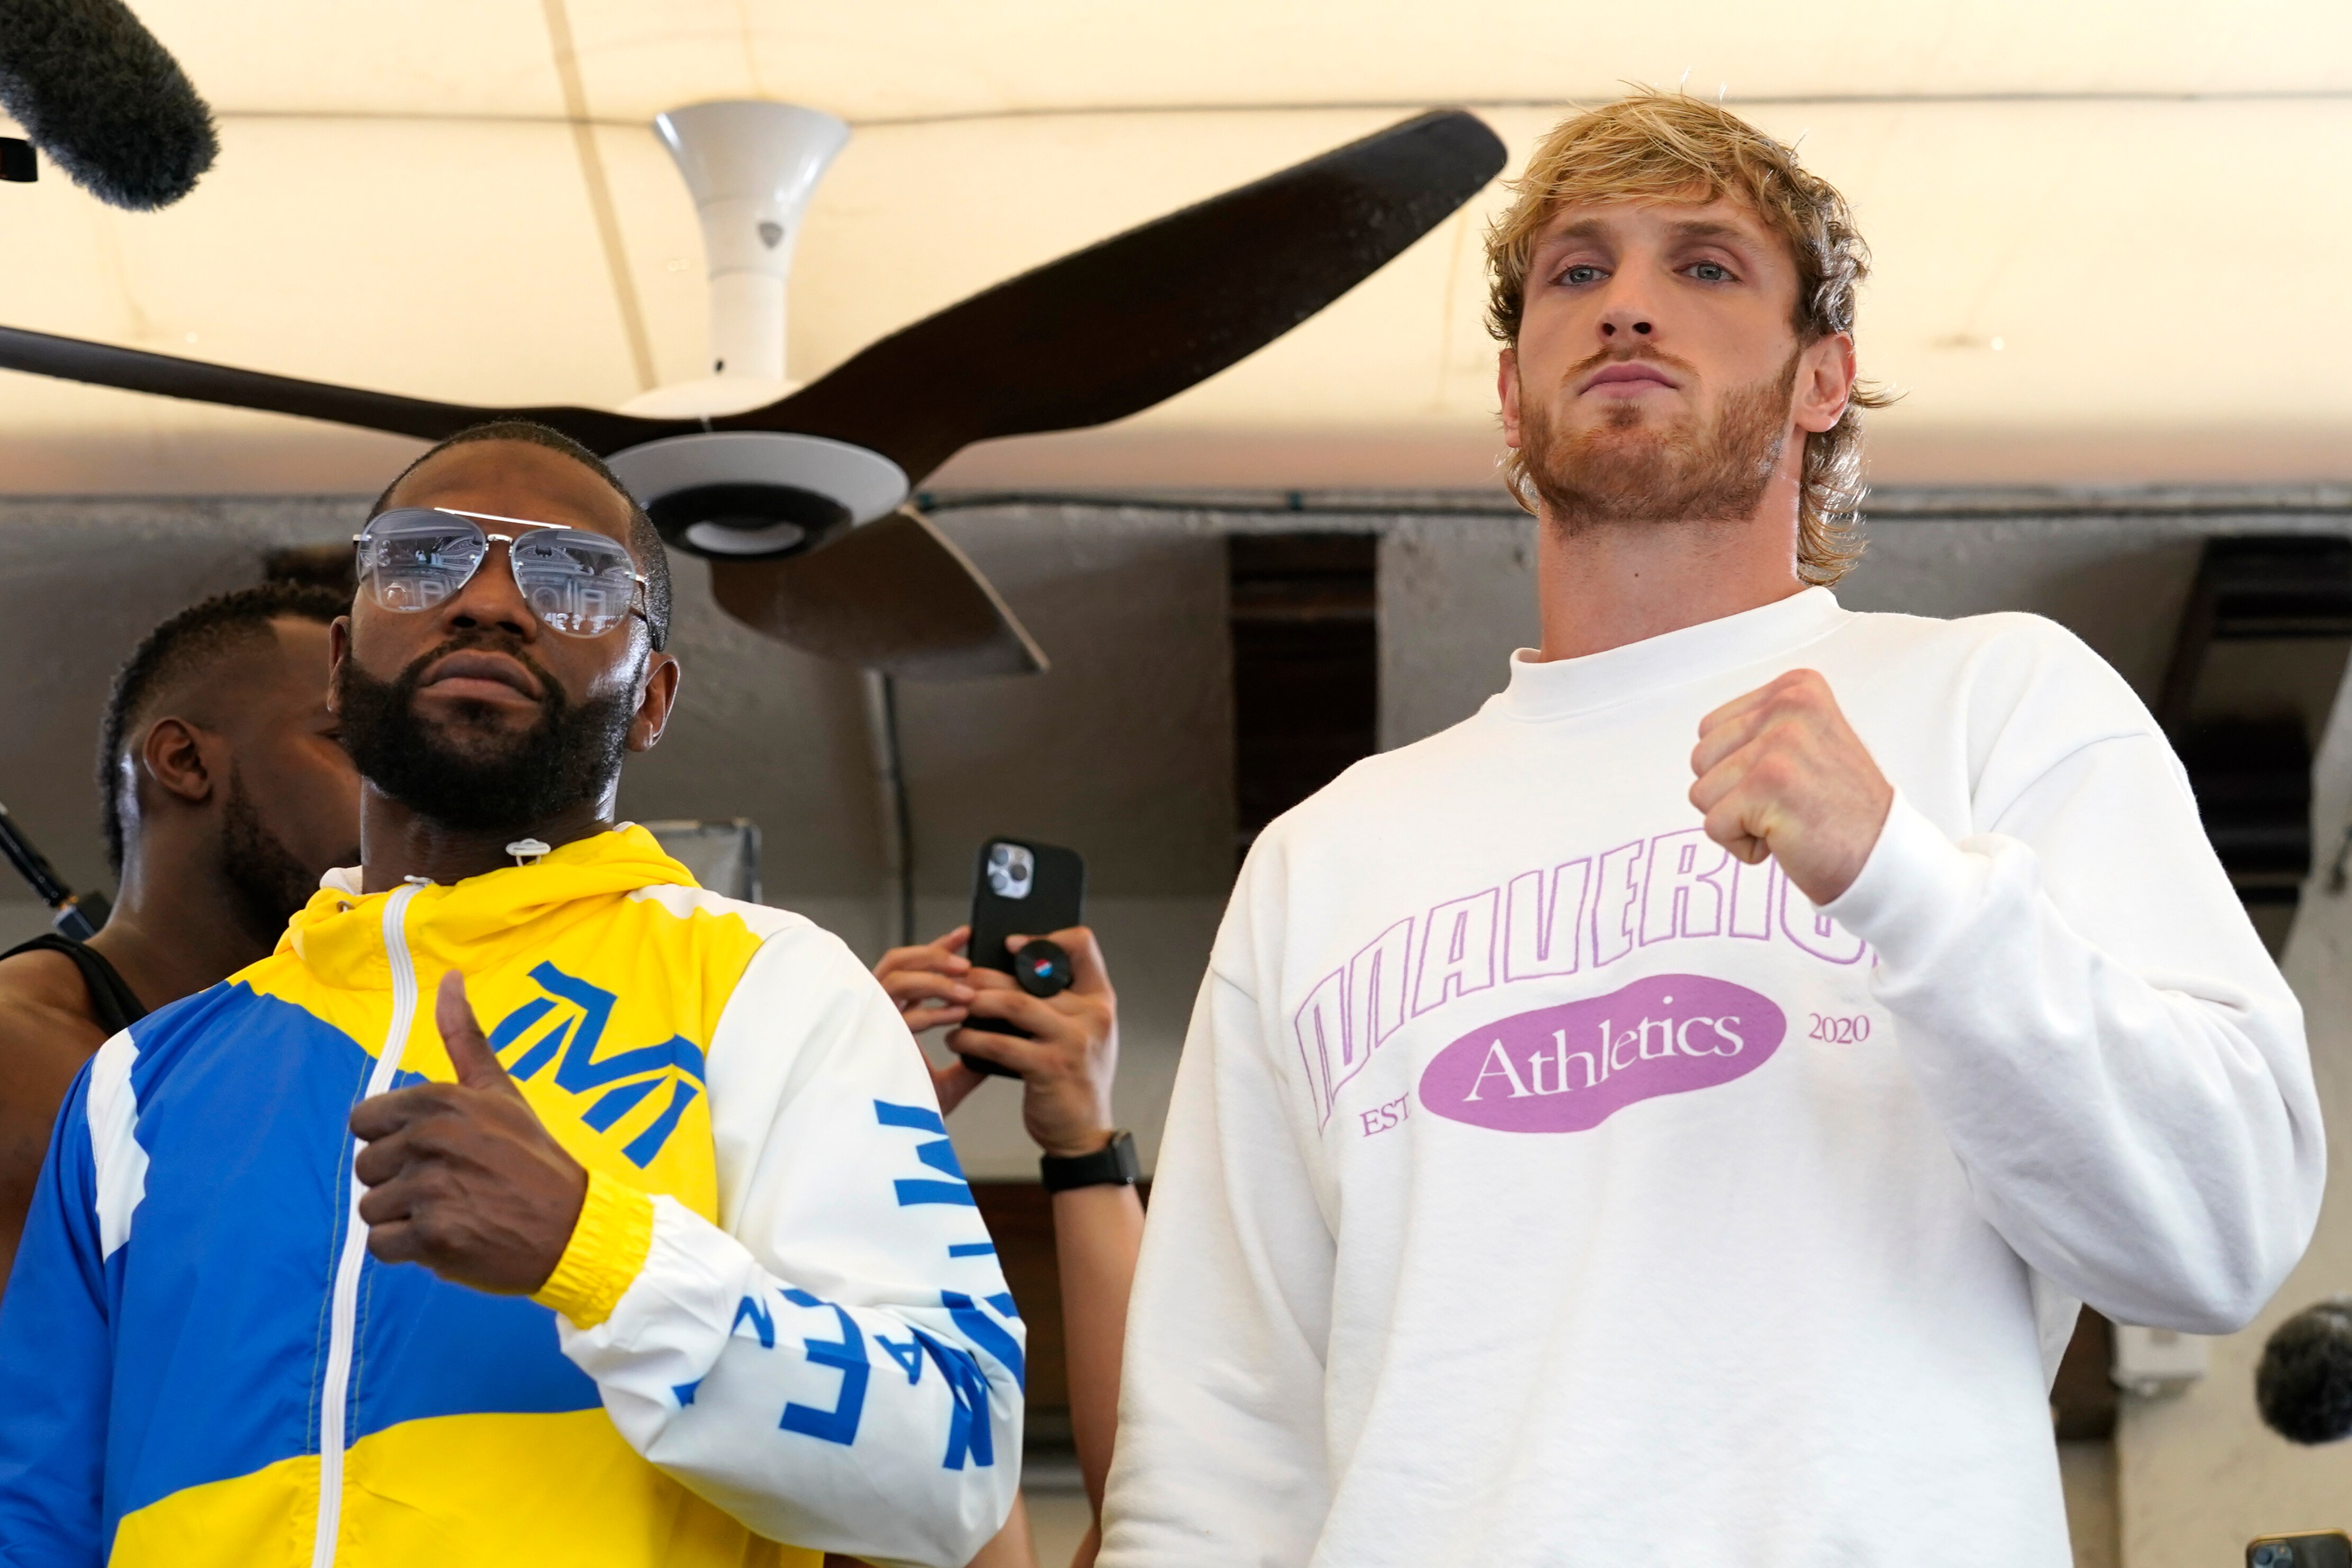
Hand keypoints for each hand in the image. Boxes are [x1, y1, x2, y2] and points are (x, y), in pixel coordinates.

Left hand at [349, 970, 588, 1293]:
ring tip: (449, 1212)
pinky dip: (407, 1249)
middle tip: (448, 1185)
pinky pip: (380, 1245)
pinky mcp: (432, 1238)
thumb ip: (466, 1037)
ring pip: (370, 1207)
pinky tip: (445, 1239)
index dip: (392, 1139)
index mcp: (442, 1101)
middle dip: (398, 1181)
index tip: (429, 1150)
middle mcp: (431, 1140)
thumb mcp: (501, 1091)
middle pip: (366, 1166)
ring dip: (402, 1217)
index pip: (364, 1120)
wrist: (573, 1228)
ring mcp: (430, 1190)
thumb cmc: (533, 1159)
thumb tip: (449, 978)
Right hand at [875, 925, 989, 1113]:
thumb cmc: (906, 1116)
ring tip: (968, 985)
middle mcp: (877, 1014)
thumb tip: (999, 1048)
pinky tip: (958, 1014)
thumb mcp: (948, 1085)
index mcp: (892, 1016)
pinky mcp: (870, 1038)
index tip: (968, 935)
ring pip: (897, 978)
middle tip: (968, 960)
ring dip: (935, 978)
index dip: (939, 948)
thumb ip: (970, 1063)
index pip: (913, 968)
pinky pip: (900, 1012)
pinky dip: (932, 1009)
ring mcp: (870, 1023)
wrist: (888, 1145)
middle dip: (935, 954)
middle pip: (899, 962)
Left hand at [947, 927, 1118, 1158]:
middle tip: (956, 979)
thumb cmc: (1072, 1079)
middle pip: (1032, 976)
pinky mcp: (1049, 1067)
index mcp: (1100, 1000)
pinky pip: (1000, 1043)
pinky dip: (972, 1039)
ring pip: (1013, 1004)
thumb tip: (1008, 972)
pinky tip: (957, 1040)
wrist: (1083, 1134)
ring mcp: (1073, 1041)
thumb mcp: (1081, 1033)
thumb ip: (1061, 1004)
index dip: (1044, 937)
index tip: (1010, 945)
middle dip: (987, 976)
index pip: (1082, 945)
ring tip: (953, 1007)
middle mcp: (1093, 1015)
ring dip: (975, 1003)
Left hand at [1688, 668, 1893, 905]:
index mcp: (1796, 688)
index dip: (1736, 769)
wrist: (1882, 857)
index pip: (1711, 730)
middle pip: (1701, 759)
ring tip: (1787, 818)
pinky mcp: (1769, 785)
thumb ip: (1760, 728)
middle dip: (1731, 794)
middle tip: (1786, 803)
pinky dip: (1742, 846)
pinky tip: (1786, 839)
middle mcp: (1789, 706)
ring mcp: (1780, 744)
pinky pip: (1713, 826)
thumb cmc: (1837, 808)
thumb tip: (1706, 739)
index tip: (1788, 780)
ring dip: (1737, 820)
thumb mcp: (1807, 739)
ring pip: (1702, 793)